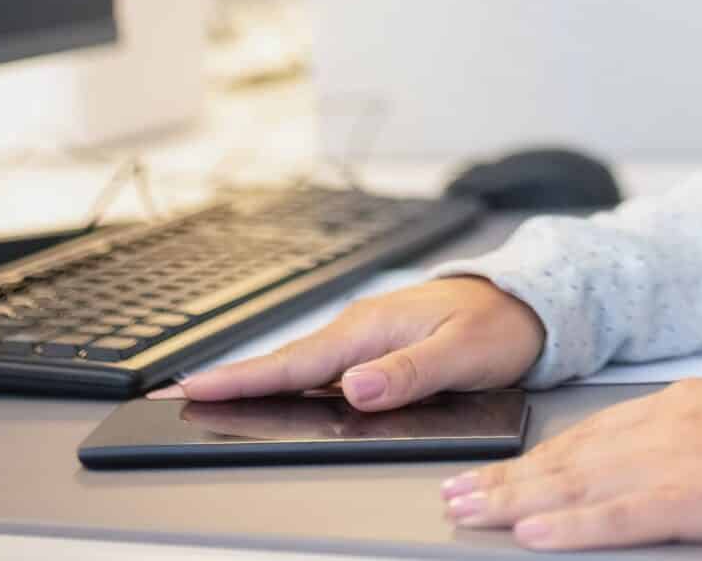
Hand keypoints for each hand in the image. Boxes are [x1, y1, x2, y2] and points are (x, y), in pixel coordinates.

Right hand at [157, 276, 544, 409]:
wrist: (529, 302)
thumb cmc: (500, 325)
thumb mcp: (462, 354)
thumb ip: (409, 374)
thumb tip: (354, 388)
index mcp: (373, 329)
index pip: (296, 362)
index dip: (243, 378)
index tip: (195, 387)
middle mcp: (361, 331)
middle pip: (284, 364)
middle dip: (229, 380)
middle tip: (173, 397)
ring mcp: (366, 339)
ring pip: (300, 366)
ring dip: (254, 381)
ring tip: (206, 398)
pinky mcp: (376, 349)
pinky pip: (322, 369)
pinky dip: (288, 380)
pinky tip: (270, 395)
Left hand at [438, 378, 701, 550]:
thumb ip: (699, 444)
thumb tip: (658, 477)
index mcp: (689, 403)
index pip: (592, 433)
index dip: (536, 456)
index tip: (494, 470)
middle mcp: (677, 421)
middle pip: (572, 455)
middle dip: (507, 477)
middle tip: (453, 492)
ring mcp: (688, 456)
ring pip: (581, 483)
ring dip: (517, 501)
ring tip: (468, 512)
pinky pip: (624, 516)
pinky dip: (573, 526)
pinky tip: (534, 534)